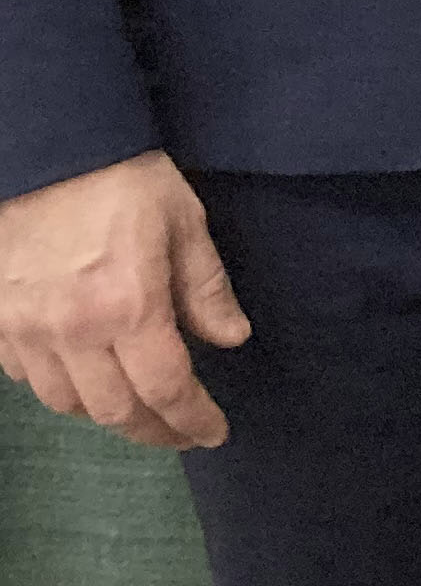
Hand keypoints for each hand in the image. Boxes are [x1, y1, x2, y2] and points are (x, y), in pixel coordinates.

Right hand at [0, 152, 250, 449]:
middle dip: (153, 430)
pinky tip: (84, 376)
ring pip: (67, 403)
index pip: (166, 389)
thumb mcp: (184, 222)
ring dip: (106, 413)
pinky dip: (60, 387)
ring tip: (137, 408)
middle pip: (114, 411)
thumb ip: (206, 288)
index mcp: (129, 307)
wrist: (45, 151)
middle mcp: (73, 331)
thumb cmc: (123, 180)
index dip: (192, 421)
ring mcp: (25, 331)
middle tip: (180, 432)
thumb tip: (231, 339)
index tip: (213, 434)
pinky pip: (27, 378)